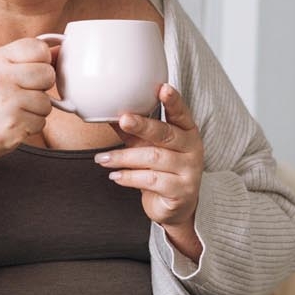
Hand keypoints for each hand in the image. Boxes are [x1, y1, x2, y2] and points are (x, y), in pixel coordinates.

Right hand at [0, 38, 55, 208]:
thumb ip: (23, 60)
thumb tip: (61, 51)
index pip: (39, 48)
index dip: (42, 62)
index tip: (31, 72)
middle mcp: (1, 77)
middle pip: (48, 74)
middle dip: (41, 88)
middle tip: (21, 95)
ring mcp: (8, 102)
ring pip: (47, 102)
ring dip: (36, 110)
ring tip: (14, 111)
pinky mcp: (15, 125)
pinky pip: (41, 123)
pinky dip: (31, 127)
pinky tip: (12, 124)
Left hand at [95, 84, 203, 259]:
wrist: (176, 207)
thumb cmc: (162, 171)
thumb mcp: (148, 147)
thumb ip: (133, 132)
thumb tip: (108, 113)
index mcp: (187, 132)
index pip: (181, 113)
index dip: (173, 101)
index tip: (162, 88)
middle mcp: (192, 148)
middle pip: (166, 134)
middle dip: (143, 125)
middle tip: (123, 119)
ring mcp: (189, 171)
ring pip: (153, 159)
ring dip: (123, 157)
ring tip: (103, 159)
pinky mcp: (180, 191)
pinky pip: (151, 181)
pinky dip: (129, 177)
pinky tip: (115, 176)